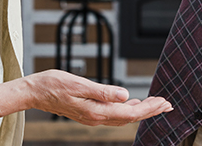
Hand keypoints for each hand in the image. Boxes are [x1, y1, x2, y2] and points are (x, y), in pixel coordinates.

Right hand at [25, 70, 172, 125]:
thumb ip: (103, 91)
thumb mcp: (80, 84)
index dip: (149, 108)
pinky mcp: (88, 112)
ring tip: (154, 104)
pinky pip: (113, 114)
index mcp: (97, 111)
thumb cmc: (54, 84)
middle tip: (167, 104)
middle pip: (129, 117)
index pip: (130, 112)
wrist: (34, 92)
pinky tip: (131, 103)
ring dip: (140, 110)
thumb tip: (125, 95)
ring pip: (122, 116)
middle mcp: (96, 117)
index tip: (163, 103)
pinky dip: (126, 109)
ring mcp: (92, 116)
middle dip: (150, 111)